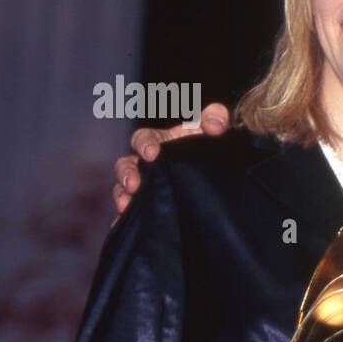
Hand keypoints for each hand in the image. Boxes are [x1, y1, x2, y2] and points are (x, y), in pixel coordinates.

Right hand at [112, 102, 229, 216]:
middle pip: (127, 165)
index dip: (144, 144)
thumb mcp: (215, 129)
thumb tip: (215, 126)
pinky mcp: (151, 206)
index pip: (144, 139)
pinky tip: (122, 224)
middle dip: (127, 174)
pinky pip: (134, 213)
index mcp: (160, 142)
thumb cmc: (209, 146)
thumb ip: (216, 118)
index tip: (151, 154)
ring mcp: (148, 186)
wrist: (220, 173)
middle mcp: (148, 164)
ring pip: (124, 189)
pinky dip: (125, 218)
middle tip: (133, 185)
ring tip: (124, 206)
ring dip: (122, 196)